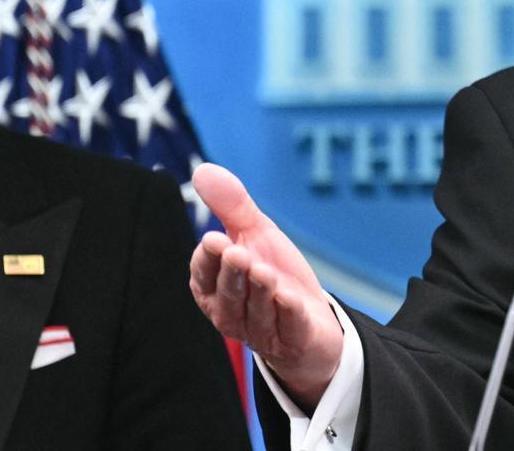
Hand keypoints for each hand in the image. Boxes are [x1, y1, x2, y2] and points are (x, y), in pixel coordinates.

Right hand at [188, 163, 343, 409]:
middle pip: (228, 295)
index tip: (214, 239)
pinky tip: (290, 297)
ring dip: (259, 293)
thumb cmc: (274, 276)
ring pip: (256, 314)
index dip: (207, 260)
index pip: (203, 276)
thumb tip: (203, 170)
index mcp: (215, 289)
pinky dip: (288, 314)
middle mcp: (231, 314)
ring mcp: (261, 332)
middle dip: (232, 275)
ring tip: (264, 271)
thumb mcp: (256, 236)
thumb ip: (231, 207)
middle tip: (236, 252)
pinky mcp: (292, 342)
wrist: (311, 321)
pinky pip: (288, 330)